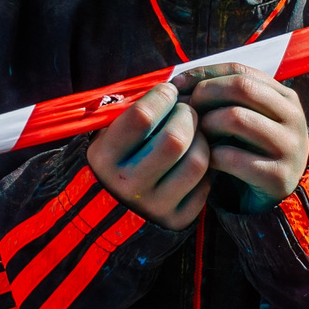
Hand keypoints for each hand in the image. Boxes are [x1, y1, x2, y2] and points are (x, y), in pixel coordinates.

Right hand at [86, 81, 210, 229]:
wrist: (103, 215)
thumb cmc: (110, 162)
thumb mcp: (104, 137)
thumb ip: (129, 113)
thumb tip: (169, 88)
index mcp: (104, 157)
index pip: (142, 116)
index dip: (161, 97)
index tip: (169, 91)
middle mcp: (128, 184)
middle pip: (175, 139)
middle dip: (188, 116)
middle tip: (188, 110)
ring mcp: (154, 205)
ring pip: (196, 162)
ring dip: (202, 140)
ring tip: (195, 132)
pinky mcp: (176, 220)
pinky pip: (204, 186)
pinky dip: (205, 167)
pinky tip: (193, 159)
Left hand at [180, 65, 308, 206]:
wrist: (275, 196)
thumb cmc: (247, 147)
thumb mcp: (240, 115)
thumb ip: (217, 94)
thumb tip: (175, 83)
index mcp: (284, 97)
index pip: (238, 70)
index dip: (203, 73)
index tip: (176, 84)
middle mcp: (293, 118)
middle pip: (240, 87)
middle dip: (205, 94)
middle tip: (187, 111)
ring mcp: (290, 148)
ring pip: (236, 117)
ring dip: (207, 124)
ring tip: (199, 136)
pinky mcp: (278, 177)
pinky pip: (231, 156)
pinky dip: (210, 155)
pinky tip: (205, 160)